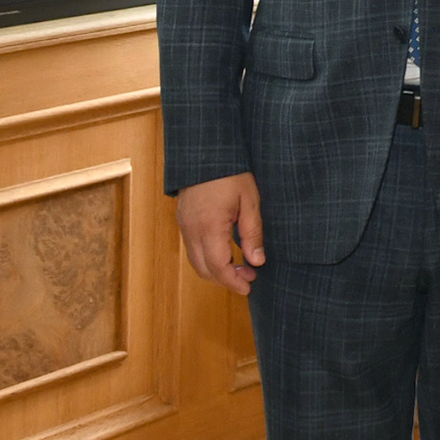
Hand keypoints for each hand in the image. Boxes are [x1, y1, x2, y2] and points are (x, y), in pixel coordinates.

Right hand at [175, 171, 264, 295]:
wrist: (206, 151)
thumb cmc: (232, 172)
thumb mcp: (250, 200)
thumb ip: (253, 233)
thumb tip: (257, 261)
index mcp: (209, 227)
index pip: (218, 266)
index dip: (233, 282)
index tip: (249, 288)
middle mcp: (192, 231)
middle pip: (204, 269)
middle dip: (226, 279)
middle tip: (250, 278)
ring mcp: (184, 226)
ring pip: (196, 261)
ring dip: (216, 270)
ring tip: (241, 266)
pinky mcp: (183, 221)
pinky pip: (193, 249)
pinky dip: (208, 258)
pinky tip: (226, 252)